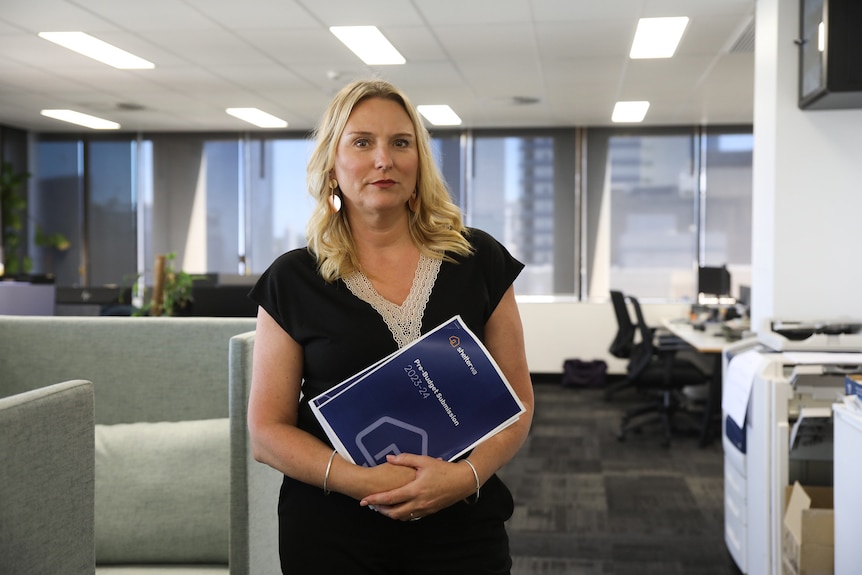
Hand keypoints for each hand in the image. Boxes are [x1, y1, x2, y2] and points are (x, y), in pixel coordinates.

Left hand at [359, 453, 475, 520]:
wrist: (462, 481)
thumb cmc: (444, 470)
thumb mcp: (424, 461)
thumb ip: (405, 459)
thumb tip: (389, 458)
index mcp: (415, 489)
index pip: (390, 498)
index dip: (375, 500)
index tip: (364, 500)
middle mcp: (419, 502)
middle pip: (394, 512)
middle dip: (380, 510)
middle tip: (371, 505)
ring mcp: (424, 509)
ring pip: (403, 517)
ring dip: (391, 513)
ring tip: (382, 506)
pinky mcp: (429, 511)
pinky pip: (412, 516)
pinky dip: (402, 514)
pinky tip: (399, 507)